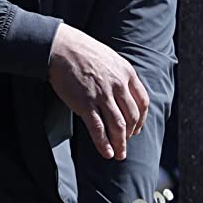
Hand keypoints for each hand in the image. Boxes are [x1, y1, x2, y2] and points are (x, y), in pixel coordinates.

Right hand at [47, 23, 148, 160]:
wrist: (60, 47)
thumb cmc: (82, 50)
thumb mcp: (110, 58)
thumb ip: (119, 75)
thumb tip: (123, 91)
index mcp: (126, 73)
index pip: (142, 102)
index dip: (141, 119)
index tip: (137, 128)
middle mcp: (117, 85)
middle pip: (132, 117)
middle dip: (131, 134)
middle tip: (126, 142)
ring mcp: (102, 96)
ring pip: (118, 126)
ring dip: (120, 144)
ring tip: (119, 154)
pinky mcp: (85, 104)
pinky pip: (98, 129)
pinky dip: (104, 144)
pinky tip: (107, 153)